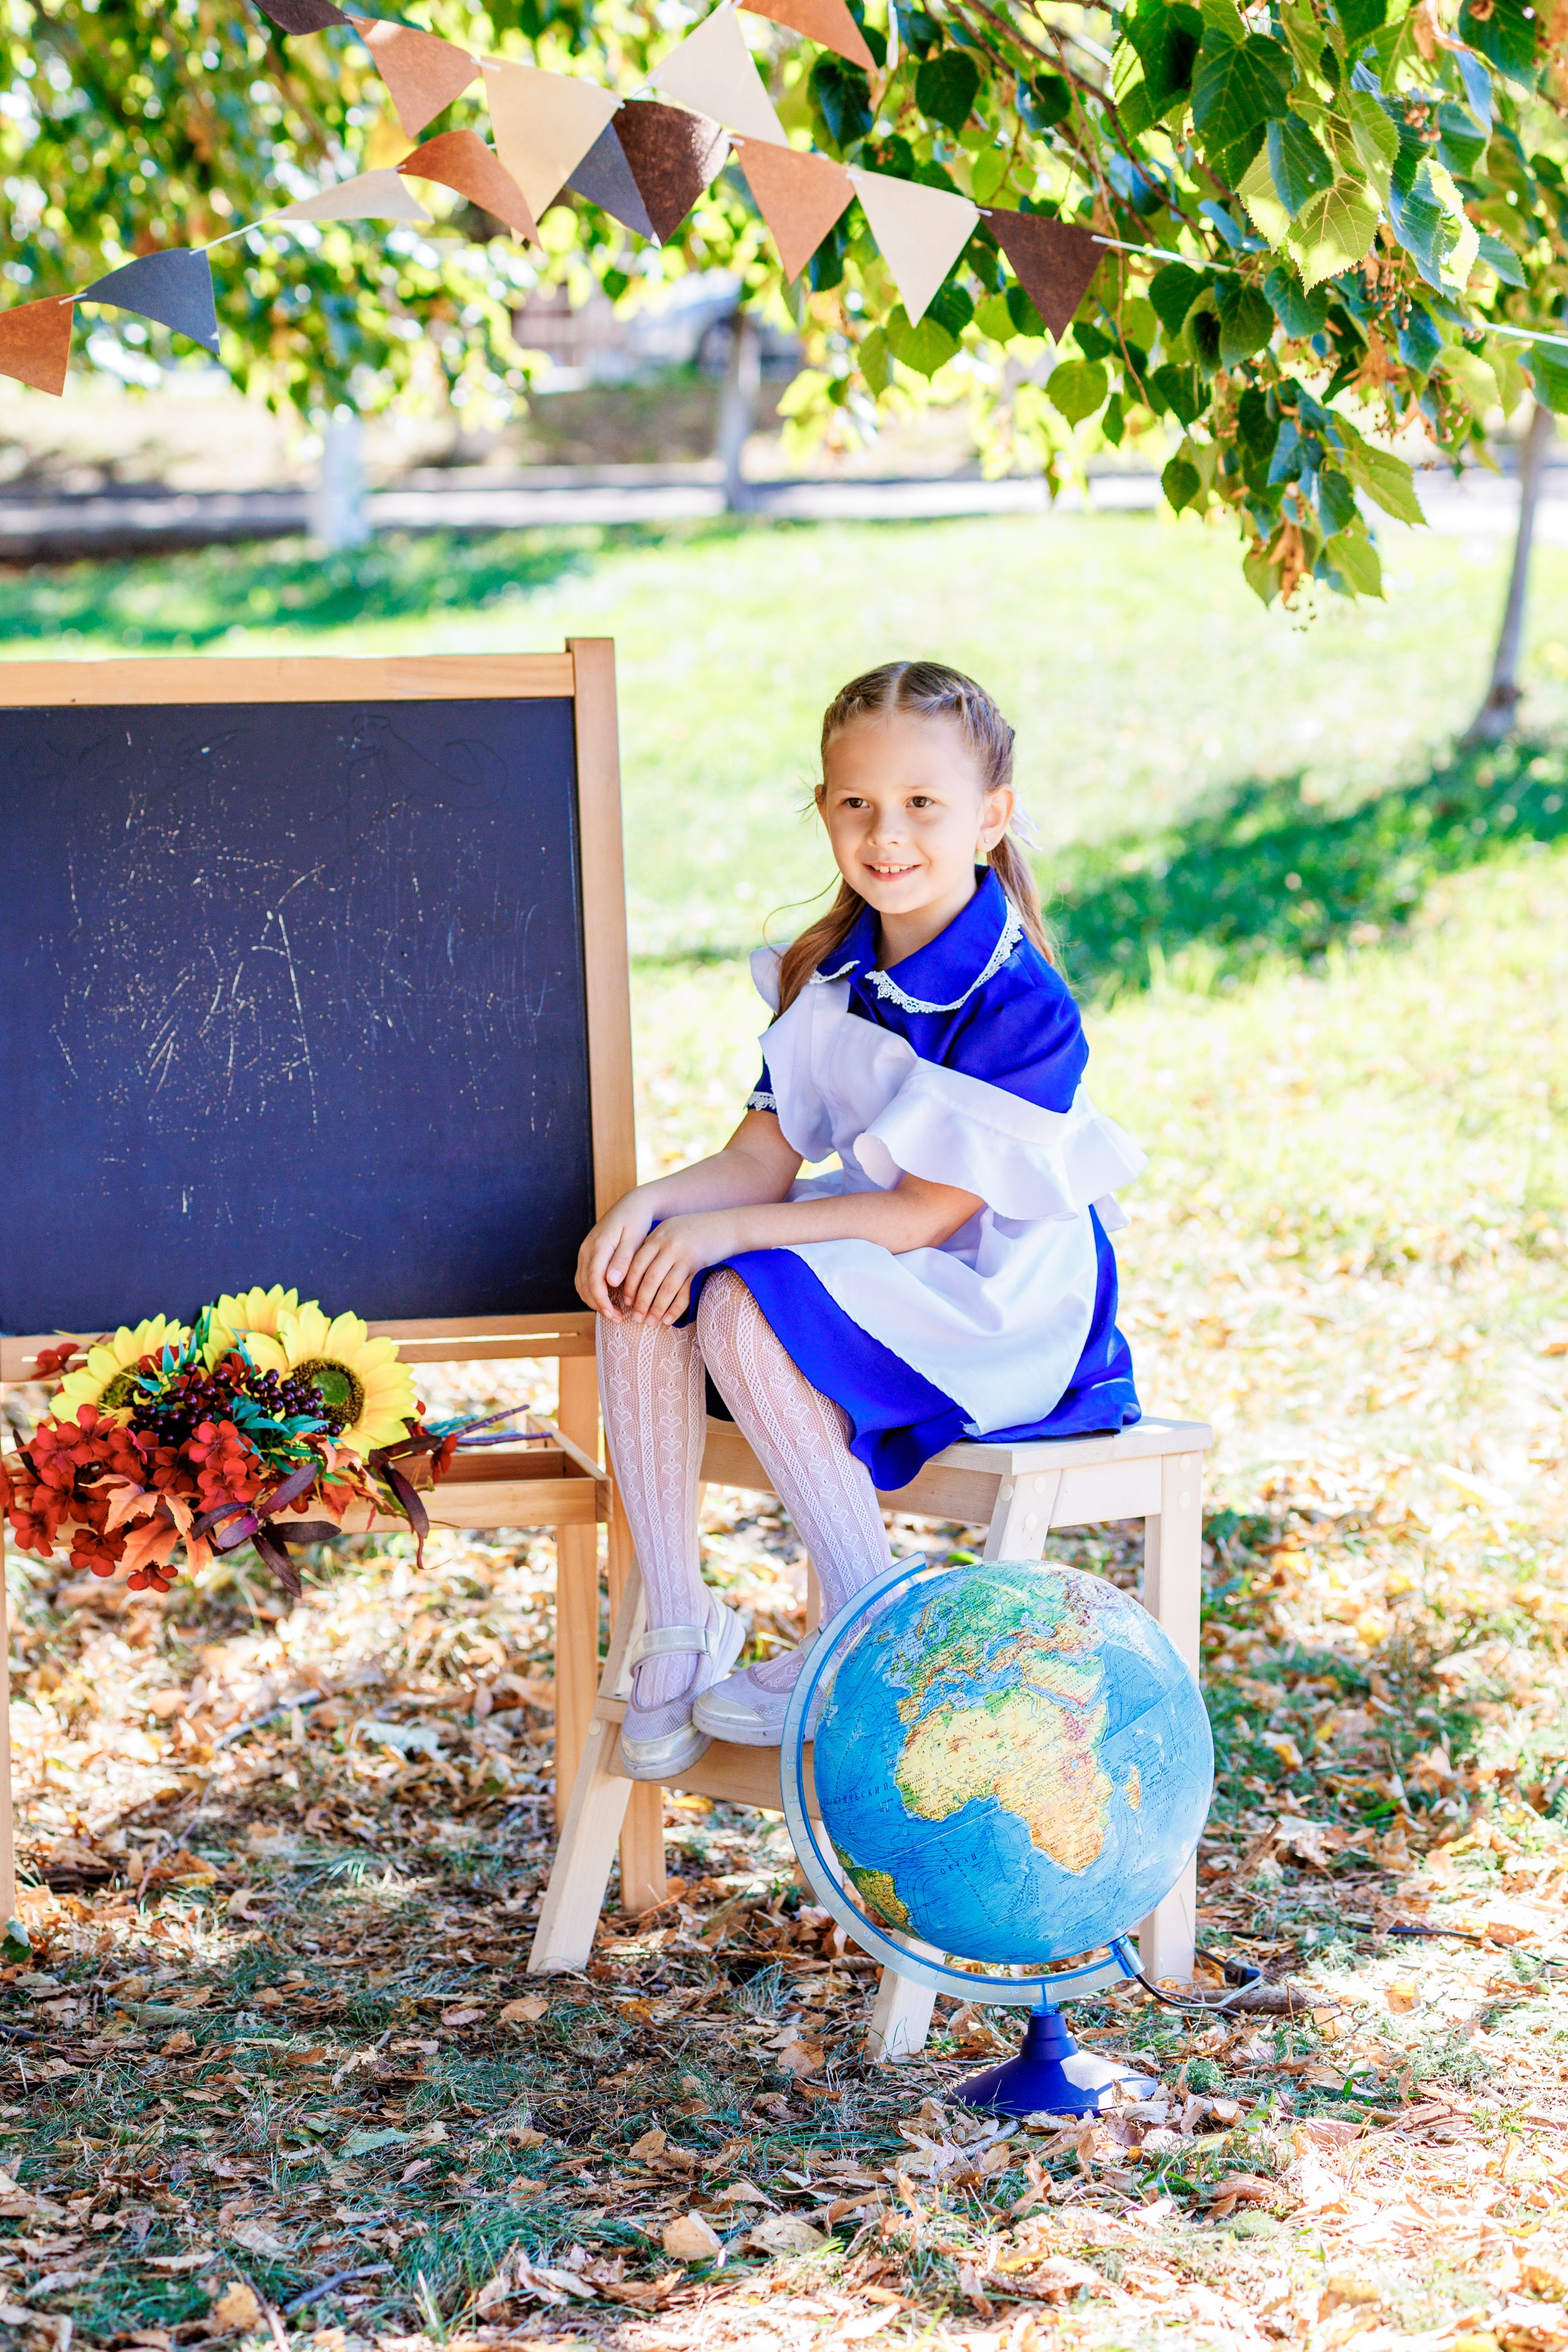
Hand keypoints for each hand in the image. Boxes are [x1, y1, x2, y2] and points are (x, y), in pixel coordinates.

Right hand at [575, 1194, 657, 1317]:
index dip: (602, 1302)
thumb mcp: (634, 1238)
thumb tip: (611, 1282)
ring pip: (581, 1283)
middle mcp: (587, 1249)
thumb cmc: (637, 1220)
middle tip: (617, 1319)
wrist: (632, 1204)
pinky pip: (584, 1277)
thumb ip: (623, 1260)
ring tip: (612, 1312)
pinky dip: (592, 1291)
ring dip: (594, 1300)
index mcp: (599, 1245)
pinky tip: (606, 1299)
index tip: (616, 1316)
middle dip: (598, 1305)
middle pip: (585, 1285)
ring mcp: (585, 1251)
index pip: (594, 1280)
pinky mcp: (588, 1254)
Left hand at [613, 1212, 734, 1326]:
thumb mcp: (670, 1230)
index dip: (630, 1286)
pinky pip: (685, 1292)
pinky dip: (675, 1308)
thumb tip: (634, 1271)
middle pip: (650, 1279)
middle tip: (636, 1318)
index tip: (627, 1302)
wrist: (728, 1226)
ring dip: (656, 1309)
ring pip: (666, 1288)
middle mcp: (669, 1246)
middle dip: (641, 1302)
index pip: (637, 1265)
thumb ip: (653, 1245)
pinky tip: (669, 1320)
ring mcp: (686, 1256)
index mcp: (657, 1237)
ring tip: (650, 1322)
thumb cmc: (695, 1229)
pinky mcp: (700, 1266)